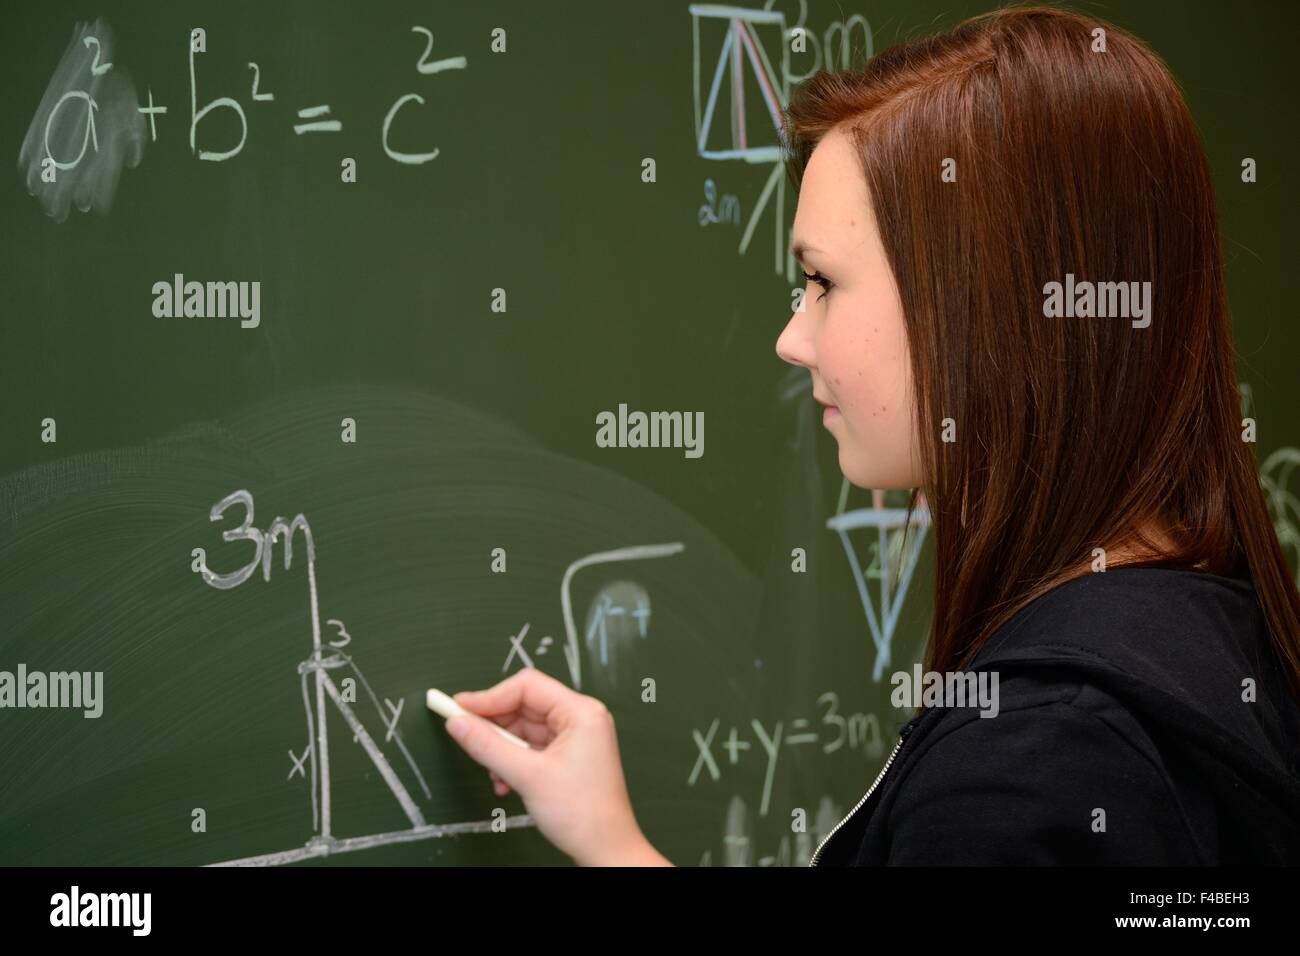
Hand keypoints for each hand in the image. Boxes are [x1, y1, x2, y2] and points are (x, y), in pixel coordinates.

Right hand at [442, 668, 670, 865]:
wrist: (606, 849)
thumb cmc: (583, 813)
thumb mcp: (527, 776)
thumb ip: (488, 746)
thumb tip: (457, 723)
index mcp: (581, 712)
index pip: (527, 687)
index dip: (489, 696)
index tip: (459, 708)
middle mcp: (580, 718)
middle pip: (524, 706)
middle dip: (495, 728)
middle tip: (466, 738)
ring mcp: (575, 737)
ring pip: (524, 729)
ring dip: (502, 749)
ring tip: (494, 774)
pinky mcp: (568, 755)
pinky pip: (531, 747)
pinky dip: (513, 761)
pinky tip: (505, 782)